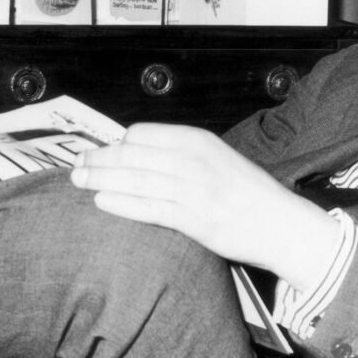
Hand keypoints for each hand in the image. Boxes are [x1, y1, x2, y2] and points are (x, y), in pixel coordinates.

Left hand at [70, 123, 339, 290]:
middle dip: (100, 158)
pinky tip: (101, 201)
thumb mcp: (218, 160)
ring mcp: (194, 188)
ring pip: (135, 179)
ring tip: (78, 181)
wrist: (282, 224)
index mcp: (199, 140)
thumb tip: (142, 155)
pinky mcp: (195, 218)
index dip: (117, 143)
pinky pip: (149, 208)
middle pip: (133, 154)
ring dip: (101, 178)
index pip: (144, 134)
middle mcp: (194, 159)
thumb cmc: (248, 193)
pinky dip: (122, 202)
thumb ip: (183, 156)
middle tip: (76, 164)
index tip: (101, 151)